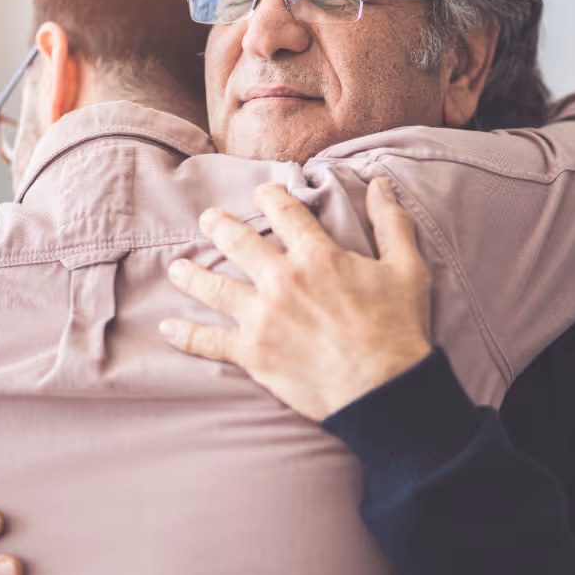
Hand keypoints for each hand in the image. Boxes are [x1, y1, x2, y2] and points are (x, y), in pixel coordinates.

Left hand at [161, 177, 432, 420]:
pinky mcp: (253, 353)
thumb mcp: (407, 268)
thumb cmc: (398, 329)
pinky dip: (185, 335)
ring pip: (213, 287)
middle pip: (237, 241)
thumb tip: (381, 184)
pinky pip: (209, 341)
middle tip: (208, 219)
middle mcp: (282, 279)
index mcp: (317, 255)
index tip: (262, 192)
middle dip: (219, 225)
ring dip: (191, 274)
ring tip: (177, 268)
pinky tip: (167, 327)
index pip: (284, 211)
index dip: (271, 196)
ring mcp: (263, 317)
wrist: (384, 390)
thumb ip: (392, 223)